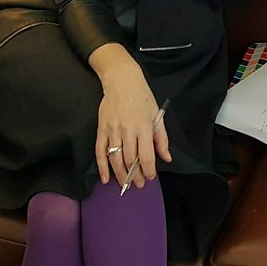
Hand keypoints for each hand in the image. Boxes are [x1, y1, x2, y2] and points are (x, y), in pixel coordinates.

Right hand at [92, 53, 171, 188]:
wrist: (122, 81)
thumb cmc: (142, 97)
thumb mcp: (157, 115)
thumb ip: (162, 138)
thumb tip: (166, 158)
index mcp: (144, 126)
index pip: (146, 155)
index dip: (148, 170)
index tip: (150, 177)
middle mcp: (128, 130)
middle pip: (130, 160)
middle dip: (134, 176)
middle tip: (138, 184)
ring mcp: (113, 130)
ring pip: (115, 158)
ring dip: (120, 175)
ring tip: (125, 184)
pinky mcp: (101, 129)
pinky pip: (100, 152)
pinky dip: (102, 167)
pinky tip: (105, 178)